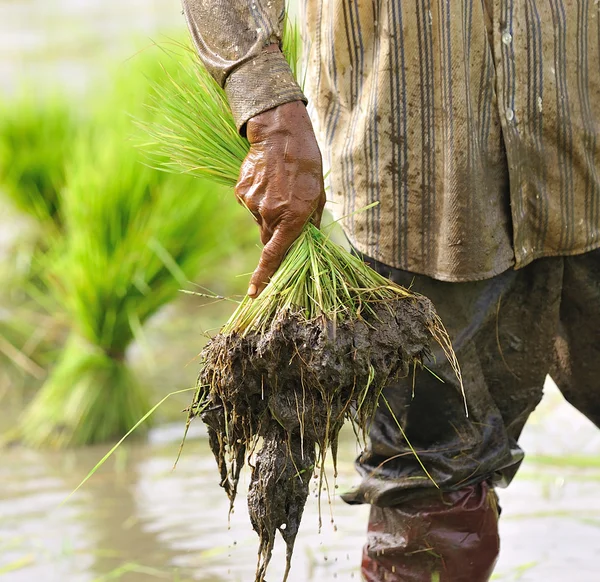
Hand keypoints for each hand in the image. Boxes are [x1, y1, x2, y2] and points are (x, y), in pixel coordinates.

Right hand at [235, 100, 325, 297]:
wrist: (280, 134)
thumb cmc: (306, 165)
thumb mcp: (317, 196)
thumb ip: (310, 223)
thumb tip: (306, 242)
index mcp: (293, 218)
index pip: (275, 256)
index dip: (264, 277)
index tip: (254, 293)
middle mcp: (270, 215)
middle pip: (268, 239)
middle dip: (276, 234)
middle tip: (286, 211)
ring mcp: (252, 204)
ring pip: (259, 221)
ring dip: (268, 213)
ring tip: (279, 188)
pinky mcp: (241, 193)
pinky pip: (250, 206)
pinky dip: (258, 200)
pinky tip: (267, 182)